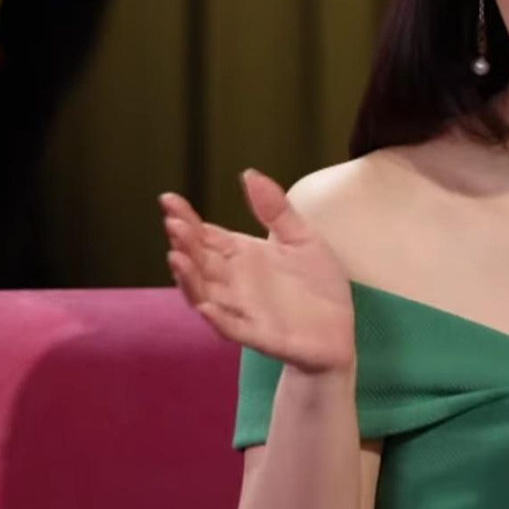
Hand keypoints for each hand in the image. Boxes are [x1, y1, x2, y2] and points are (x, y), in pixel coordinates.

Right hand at [159, 169, 356, 374]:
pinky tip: (205, 306)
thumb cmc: (318, 284)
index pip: (206, 235)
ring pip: (205, 295)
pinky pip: (233, 328)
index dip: (186, 219)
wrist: (340, 330)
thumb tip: (248, 173)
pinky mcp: (259, 335)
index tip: (168, 199)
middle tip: (173, 224)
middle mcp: (234, 282)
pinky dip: (217, 319)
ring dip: (189, 280)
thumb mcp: (302, 238)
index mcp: (242, 256)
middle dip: (184, 245)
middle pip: (200, 262)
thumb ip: (276, 210)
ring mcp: (243, 310)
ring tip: (176, 259)